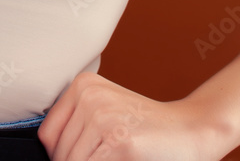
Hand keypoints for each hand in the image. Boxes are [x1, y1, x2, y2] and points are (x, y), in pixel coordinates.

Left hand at [37, 72, 226, 160]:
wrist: (191, 130)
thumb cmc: (148, 128)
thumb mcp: (106, 113)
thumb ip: (77, 128)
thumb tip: (51, 157)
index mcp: (83, 85)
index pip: (48, 135)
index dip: (61, 156)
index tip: (83, 155)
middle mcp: (90, 96)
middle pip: (60, 154)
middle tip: (108, 156)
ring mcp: (104, 118)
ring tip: (118, 157)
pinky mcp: (119, 143)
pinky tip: (124, 160)